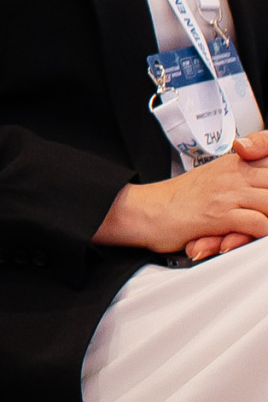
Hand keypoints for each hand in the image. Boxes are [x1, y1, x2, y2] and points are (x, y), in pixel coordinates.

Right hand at [96, 130, 267, 254]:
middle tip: (264, 211)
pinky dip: (262, 233)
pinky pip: (259, 224)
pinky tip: (255, 238)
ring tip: (261, 227)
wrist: (144, 211)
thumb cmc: (179, 202)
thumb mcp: (215, 182)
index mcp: (235, 163)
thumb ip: (243, 180)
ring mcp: (228, 194)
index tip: (263, 190)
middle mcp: (234, 174)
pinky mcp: (220, 215)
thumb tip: (261, 189)